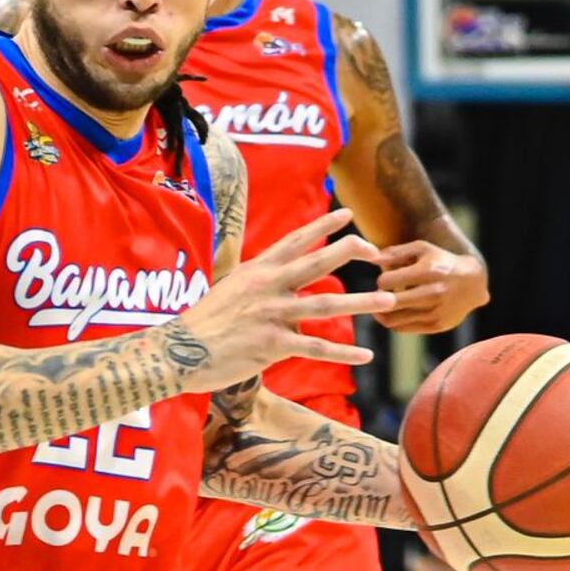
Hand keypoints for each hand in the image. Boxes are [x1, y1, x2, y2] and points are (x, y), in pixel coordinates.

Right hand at [175, 209, 391, 394]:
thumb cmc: (204, 323)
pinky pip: (317, 348)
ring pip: (327, 305)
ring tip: (390, 300)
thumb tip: (280, 280)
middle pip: (318, 262)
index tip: (348, 215)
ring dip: (362, 302)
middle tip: (379, 253)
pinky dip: (344, 352)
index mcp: (258, 270)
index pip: (296, 241)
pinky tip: (366, 355)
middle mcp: (268, 287)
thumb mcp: (231, 289)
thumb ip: (259, 283)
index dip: (323, 227)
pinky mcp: (272, 345)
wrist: (179, 351)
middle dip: (352, 253)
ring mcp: (272, 315)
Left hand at [374, 241, 489, 334]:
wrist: (474, 282)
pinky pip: (402, 329)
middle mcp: (433, 293)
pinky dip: (393, 321)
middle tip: (380, 294)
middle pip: (388, 303)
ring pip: (392, 320)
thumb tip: (371, 259)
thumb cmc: (441, 262)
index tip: (386, 279)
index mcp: (428, 271)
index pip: (386, 281)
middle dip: (378, 298)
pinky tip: (396, 312)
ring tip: (385, 303)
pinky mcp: (436, 326)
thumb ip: (394, 252)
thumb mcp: (422, 249)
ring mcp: (436, 312)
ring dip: (382, 312)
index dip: (381, 280)